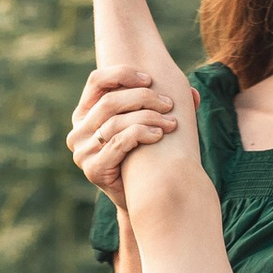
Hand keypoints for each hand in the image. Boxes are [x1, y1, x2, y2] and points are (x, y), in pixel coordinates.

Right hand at [67, 63, 176, 201]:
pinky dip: (141, 134)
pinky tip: (159, 135)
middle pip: (109, 101)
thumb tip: (194, 94)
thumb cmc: (145, 155)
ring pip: (115, 122)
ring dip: (148, 117)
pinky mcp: (93, 170)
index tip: (150, 79)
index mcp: (84, 114)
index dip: (122, 74)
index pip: (96, 81)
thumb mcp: (147, 124)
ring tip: (171, 122)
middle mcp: (78, 131)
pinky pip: (118, 143)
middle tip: (168, 104)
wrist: (141, 198)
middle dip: (143, 98)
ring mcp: (82, 152)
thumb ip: (165, 107)